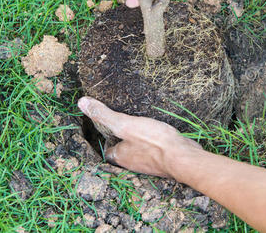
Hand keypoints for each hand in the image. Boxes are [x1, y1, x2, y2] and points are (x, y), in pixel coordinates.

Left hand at [78, 96, 201, 177]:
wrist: (184, 158)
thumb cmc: (153, 142)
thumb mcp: (125, 125)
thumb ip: (105, 115)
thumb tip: (81, 102)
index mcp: (120, 156)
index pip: (107, 149)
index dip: (106, 137)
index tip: (107, 125)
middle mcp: (133, 163)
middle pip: (124, 151)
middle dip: (124, 140)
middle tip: (125, 124)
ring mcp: (150, 164)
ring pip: (140, 152)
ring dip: (139, 142)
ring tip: (141, 126)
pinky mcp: (165, 160)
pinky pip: (155, 151)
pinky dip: (154, 143)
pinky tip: (160, 133)